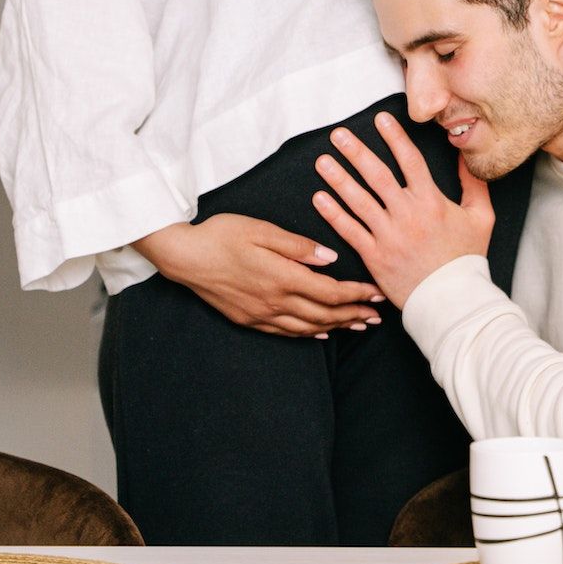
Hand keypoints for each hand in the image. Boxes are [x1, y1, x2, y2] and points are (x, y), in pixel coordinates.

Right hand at [132, 214, 384, 337]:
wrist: (183, 256)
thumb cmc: (222, 235)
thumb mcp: (262, 230)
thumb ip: (298, 246)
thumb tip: (330, 258)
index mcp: (282, 278)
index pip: (330, 292)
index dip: (357, 295)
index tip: (377, 292)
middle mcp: (274, 302)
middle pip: (324, 315)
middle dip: (354, 315)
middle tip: (379, 315)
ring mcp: (260, 314)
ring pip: (307, 328)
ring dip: (336, 327)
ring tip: (359, 326)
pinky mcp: (248, 319)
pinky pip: (285, 332)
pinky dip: (308, 334)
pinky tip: (320, 334)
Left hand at [311, 111, 494, 307]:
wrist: (452, 299)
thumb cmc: (467, 258)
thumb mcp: (481, 217)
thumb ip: (474, 185)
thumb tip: (464, 157)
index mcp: (431, 201)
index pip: (409, 160)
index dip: (394, 137)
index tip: (380, 118)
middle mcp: (407, 214)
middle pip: (377, 175)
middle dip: (356, 152)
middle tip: (338, 134)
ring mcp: (388, 235)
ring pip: (358, 200)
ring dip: (338, 178)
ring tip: (322, 161)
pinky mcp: (375, 256)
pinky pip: (349, 231)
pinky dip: (333, 214)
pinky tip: (319, 198)